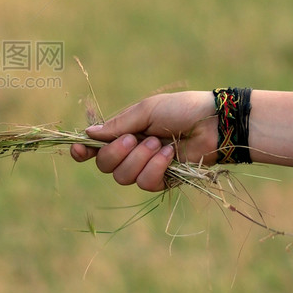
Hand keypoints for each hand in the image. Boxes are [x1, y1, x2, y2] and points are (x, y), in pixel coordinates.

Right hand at [70, 91, 217, 190]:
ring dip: (140, 159)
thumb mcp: (146, 111)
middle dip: (117, 153)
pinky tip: (169, 155)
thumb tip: (88, 134)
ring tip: (159, 144)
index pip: (95, 147)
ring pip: (123, 177)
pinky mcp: (162, 180)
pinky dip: (156, 168)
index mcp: (123, 132)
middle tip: (136, 138)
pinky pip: (146, 183)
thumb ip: (117, 125)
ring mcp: (145, 167)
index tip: (79, 150)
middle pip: (105, 165)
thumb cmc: (180, 109)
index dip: (83, 151)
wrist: (213, 123)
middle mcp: (130, 151)